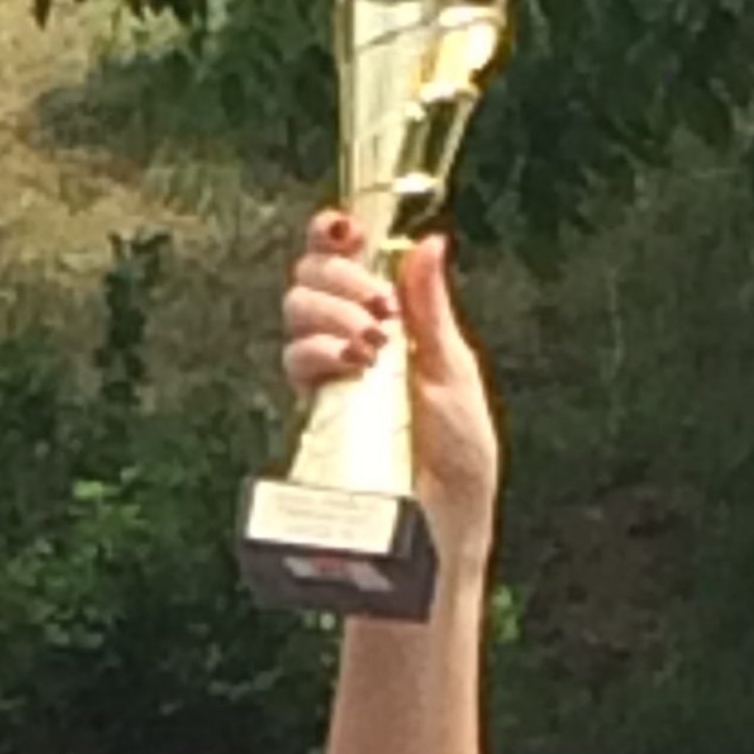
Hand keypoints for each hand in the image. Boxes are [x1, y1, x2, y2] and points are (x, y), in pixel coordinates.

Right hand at [282, 212, 500, 567]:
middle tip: (379, 310)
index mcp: (388, 326)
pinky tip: (351, 363)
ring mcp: (328, 380)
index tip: (343, 227)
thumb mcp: (453, 371)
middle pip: (311, 278)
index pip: (344, 264)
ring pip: (297, 313)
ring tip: (371, 345)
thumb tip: (429, 243)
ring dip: (331, 312)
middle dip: (340, 276)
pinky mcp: (315, 416)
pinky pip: (295, 362)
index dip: (333, 236)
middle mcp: (350, 346)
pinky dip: (319, 349)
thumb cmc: (458, 461)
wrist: (440, 525)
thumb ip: (431, 309)